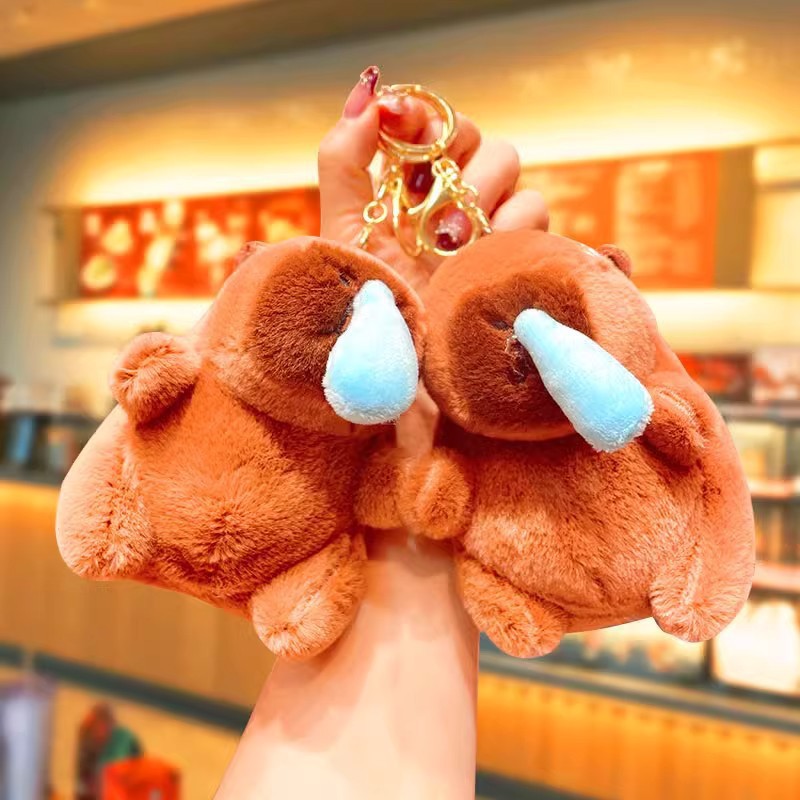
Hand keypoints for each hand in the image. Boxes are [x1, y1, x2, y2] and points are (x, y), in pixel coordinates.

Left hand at [318, 66, 548, 290]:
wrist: (402, 367)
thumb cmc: (368, 304)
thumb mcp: (343, 233)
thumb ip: (344, 160)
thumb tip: (369, 91)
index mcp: (408, 189)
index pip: (427, 123)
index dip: (418, 112)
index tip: (399, 121)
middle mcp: (450, 201)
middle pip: (474, 132)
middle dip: (452, 151)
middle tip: (425, 195)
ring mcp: (487, 226)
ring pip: (509, 163)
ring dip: (477, 193)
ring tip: (446, 242)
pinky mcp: (519, 254)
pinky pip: (533, 209)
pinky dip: (508, 227)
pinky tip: (477, 260)